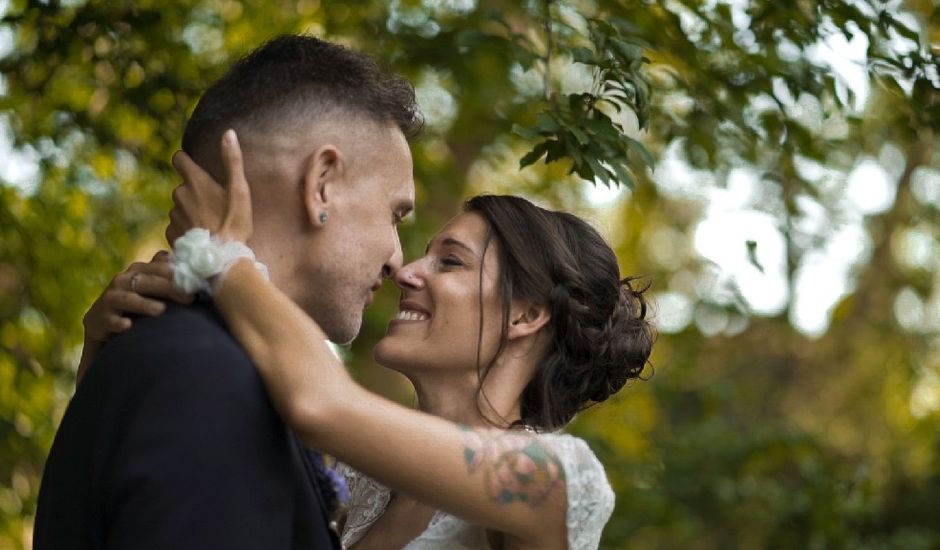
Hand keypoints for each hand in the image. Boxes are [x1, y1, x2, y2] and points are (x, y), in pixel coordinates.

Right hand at [83, 251, 192, 342]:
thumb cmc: (136, 304)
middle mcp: (122, 281)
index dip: (178, 275)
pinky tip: (128, 326)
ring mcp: (110, 300)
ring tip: (160, 309)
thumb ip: (168, 276)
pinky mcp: (99, 319)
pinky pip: (109, 320)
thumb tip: (193, 265)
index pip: (159, 268)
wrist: (104, 324)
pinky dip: (118, 322)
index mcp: (137, 271)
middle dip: (168, 288)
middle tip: (189, 299)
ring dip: (143, 304)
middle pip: (146, 281)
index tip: (198, 286)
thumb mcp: (152, 288)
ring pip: (127, 298)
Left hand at [167, 129, 252, 243]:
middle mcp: (179, 194)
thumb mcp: (239, 190)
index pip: (178, 159)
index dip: (185, 161)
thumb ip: (232, 160)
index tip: (195, 167)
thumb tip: (229, 132)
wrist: (220, 258)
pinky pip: (177, 225)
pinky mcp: (172, 233)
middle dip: (194, 192)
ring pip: (180, 207)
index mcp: (195, 181)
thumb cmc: (233, 223)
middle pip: (183, 186)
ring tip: (210, 224)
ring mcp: (173, 215)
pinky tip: (202, 236)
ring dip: (191, 211)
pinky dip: (187, 228)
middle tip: (215, 206)